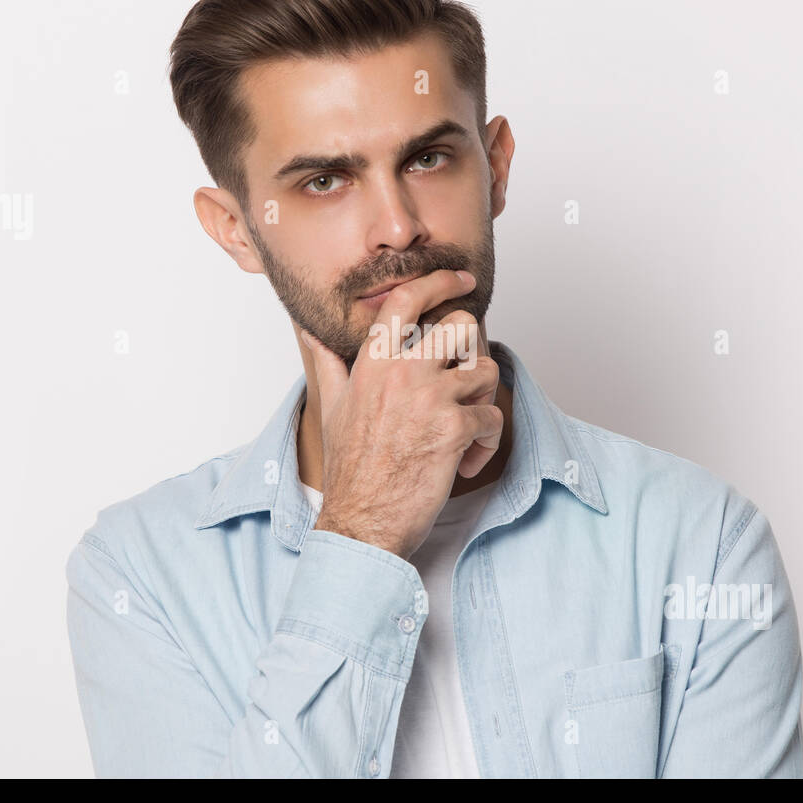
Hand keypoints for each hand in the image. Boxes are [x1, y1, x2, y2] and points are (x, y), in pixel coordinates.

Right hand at [301, 269, 502, 559]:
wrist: (361, 522)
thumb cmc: (350, 470)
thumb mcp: (331, 407)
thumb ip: (327, 363)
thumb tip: (309, 330)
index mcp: (372, 362)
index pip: (407, 300)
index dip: (439, 281)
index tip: (461, 279)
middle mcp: (402, 372)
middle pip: (461, 327)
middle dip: (471, 353)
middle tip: (464, 387)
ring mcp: (430, 398)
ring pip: (485, 371)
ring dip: (482, 402)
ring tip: (463, 433)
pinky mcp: (454, 429)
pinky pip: (492, 417)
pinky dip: (486, 443)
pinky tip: (465, 463)